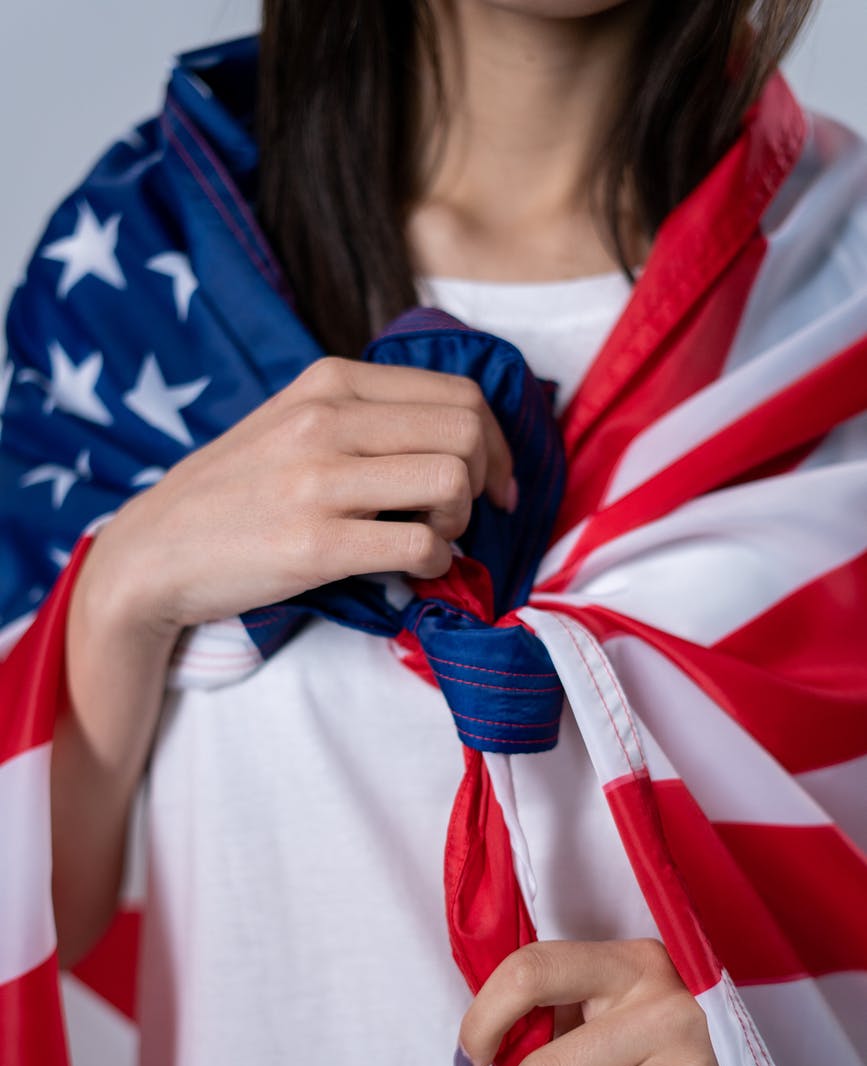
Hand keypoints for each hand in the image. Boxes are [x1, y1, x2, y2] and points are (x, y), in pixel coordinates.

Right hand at [84, 355, 514, 637]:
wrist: (155, 550)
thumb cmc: (237, 491)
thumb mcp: (294, 420)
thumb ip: (367, 413)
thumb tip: (463, 432)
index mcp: (330, 381)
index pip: (460, 392)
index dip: (499, 443)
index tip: (497, 484)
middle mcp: (326, 419)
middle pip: (468, 432)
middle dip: (485, 481)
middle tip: (457, 514)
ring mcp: (317, 481)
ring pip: (453, 482)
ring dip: (460, 522)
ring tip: (427, 538)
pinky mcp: (313, 545)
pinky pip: (420, 547)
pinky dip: (436, 564)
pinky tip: (412, 570)